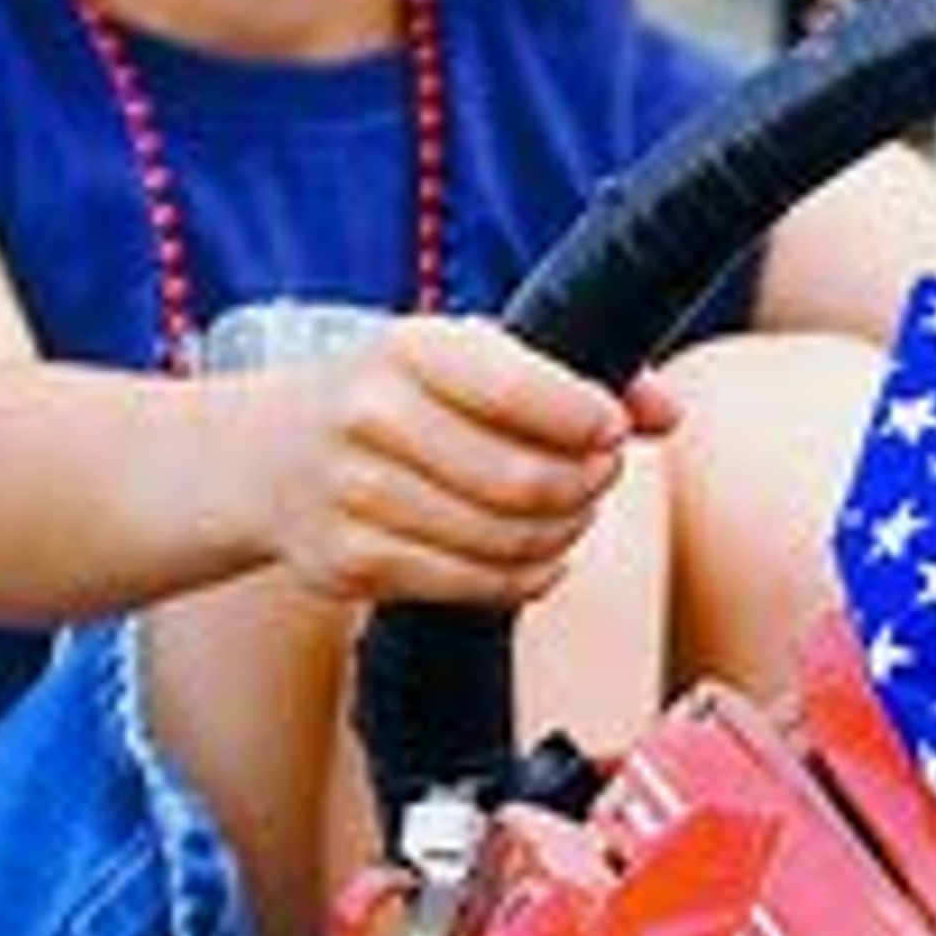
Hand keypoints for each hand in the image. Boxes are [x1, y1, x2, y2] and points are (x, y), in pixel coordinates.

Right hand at [248, 311, 651, 609]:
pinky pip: (477, 586)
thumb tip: (667, 412)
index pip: (523, 390)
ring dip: (564, 535)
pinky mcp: (350, 565)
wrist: (268, 455)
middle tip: (598, 477)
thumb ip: (571, 376)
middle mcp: (370, 418)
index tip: (612, 428)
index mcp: (407, 349)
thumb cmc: (395, 398)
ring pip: (507, 542)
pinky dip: (530, 577)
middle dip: (586, 485)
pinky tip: (537, 555)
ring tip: (571, 514)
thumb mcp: (465, 357)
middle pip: (526, 481)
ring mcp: (353, 497)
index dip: (591, 420)